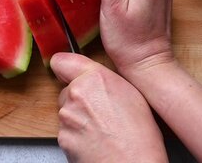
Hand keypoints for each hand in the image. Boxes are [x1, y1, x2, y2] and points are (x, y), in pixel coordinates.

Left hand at [51, 53, 166, 162]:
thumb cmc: (140, 137)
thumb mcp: (133, 94)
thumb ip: (106, 80)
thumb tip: (95, 79)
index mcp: (94, 79)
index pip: (61, 61)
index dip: (66, 69)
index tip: (70, 73)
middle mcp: (75, 94)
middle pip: (67, 90)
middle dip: (79, 99)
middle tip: (100, 111)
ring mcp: (66, 117)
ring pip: (67, 111)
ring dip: (79, 118)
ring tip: (102, 129)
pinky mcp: (61, 137)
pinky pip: (66, 131)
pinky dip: (77, 135)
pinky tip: (95, 140)